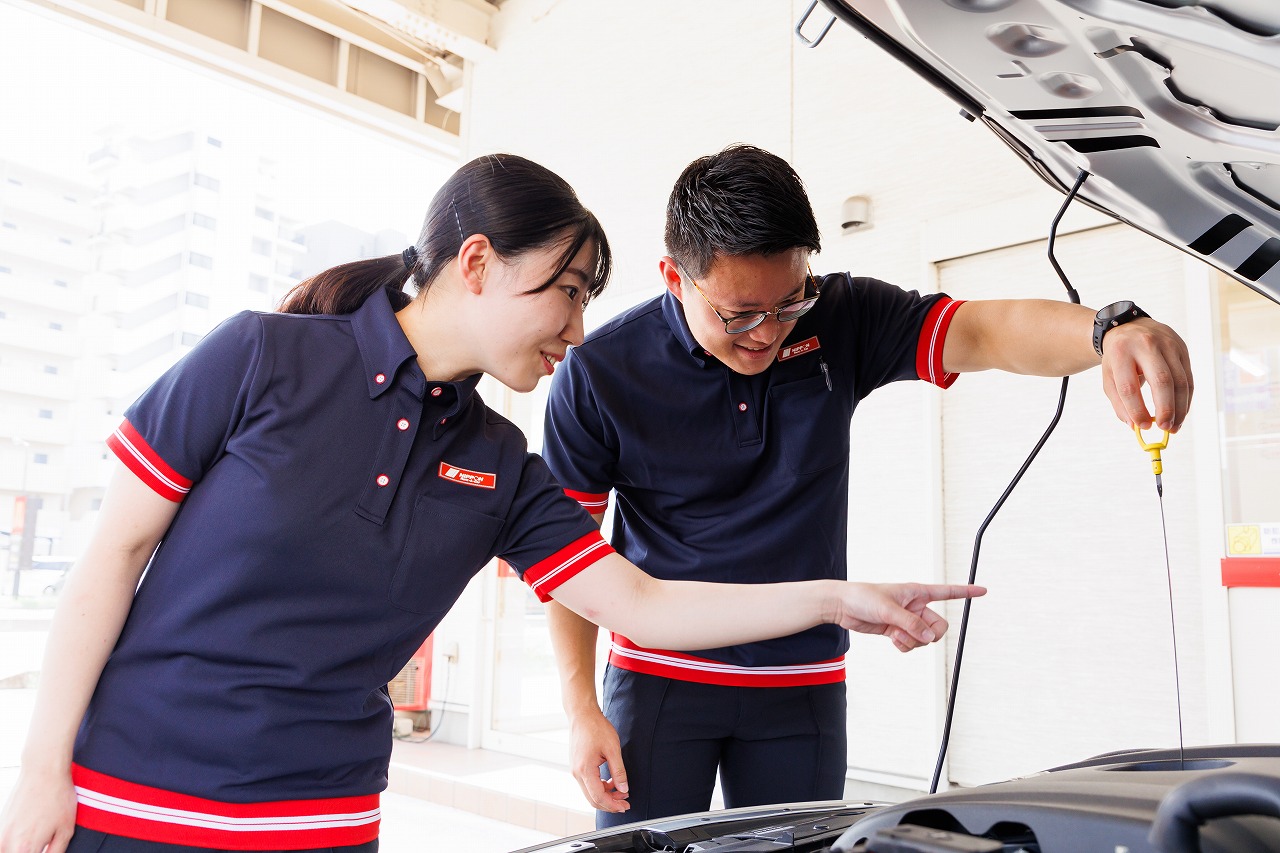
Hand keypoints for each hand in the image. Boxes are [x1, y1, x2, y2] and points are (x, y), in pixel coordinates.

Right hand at [0, 764, 77, 852]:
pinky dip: (14, 844)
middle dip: (32, 852)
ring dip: (20, 849)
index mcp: (24, 848)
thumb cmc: (57, 797)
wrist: (43, 771)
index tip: (46, 851)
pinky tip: (29, 835)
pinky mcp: (0, 825)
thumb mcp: (65, 830)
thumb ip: (55, 852)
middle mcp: (6, 843)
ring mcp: (0, 834)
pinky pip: (4, 843)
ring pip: (7, 851)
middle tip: (43, 846)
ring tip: (37, 840)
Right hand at [566, 708, 629, 813]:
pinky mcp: (577, 766)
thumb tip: (624, 789)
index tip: (625, 806)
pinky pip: (588, 783)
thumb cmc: (596, 728)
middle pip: (592, 799)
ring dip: (606, 795)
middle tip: (625, 803)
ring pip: (590, 792)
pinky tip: (611, 782)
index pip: (598, 797)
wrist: (582, 715)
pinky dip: (600, 787)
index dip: (613, 805)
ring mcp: (575, 770)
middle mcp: (577, 773)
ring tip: (621, 791)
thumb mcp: (613, 749)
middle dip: (610, 803)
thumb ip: (619, 772)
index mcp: (585, 770)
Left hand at [831, 582, 985, 651]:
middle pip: (939, 627)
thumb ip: (910, 624)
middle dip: (929, 635)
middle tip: (914, 634)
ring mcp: (908, 620)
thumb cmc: (864, 597)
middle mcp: (916, 606)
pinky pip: (912, 645)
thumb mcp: (888, 609)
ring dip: (912, 641)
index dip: (966, 592)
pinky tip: (891, 638)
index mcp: (917, 592)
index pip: (947, 592)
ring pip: (925, 639)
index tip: (983, 591)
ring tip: (894, 633)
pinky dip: (904, 646)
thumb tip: (930, 639)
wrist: (844, 606)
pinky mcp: (898, 630)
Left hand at [1100, 318, 1192, 432]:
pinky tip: (1181, 412)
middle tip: (1165, 428)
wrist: (1129, 327)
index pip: (1130, 386)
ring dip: (1180, 408)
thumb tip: (1134, 425)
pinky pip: (1188, 377)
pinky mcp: (1182, 348)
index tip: (1142, 426)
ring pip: (1180, 380)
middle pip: (1162, 380)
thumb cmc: (1118, 357)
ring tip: (1174, 426)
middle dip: (1166, 408)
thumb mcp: (1109, 376)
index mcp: (1121, 352)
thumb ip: (1119, 402)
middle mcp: (1146, 345)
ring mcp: (1168, 344)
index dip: (1137, 409)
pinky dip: (1186, 398)